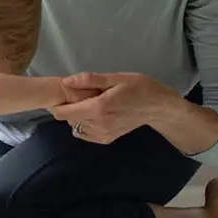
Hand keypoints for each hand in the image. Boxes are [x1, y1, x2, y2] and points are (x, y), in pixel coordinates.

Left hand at [49, 72, 181, 144]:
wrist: (158, 107)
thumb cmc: (139, 88)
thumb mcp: (116, 78)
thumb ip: (90, 80)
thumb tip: (67, 81)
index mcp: (98, 108)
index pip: (64, 113)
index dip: (58, 104)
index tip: (62, 95)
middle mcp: (98, 125)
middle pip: (68, 119)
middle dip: (70, 108)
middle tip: (82, 95)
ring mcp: (102, 134)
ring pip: (76, 126)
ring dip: (78, 116)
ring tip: (91, 104)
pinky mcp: (107, 139)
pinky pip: (86, 134)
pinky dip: (85, 125)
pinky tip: (96, 114)